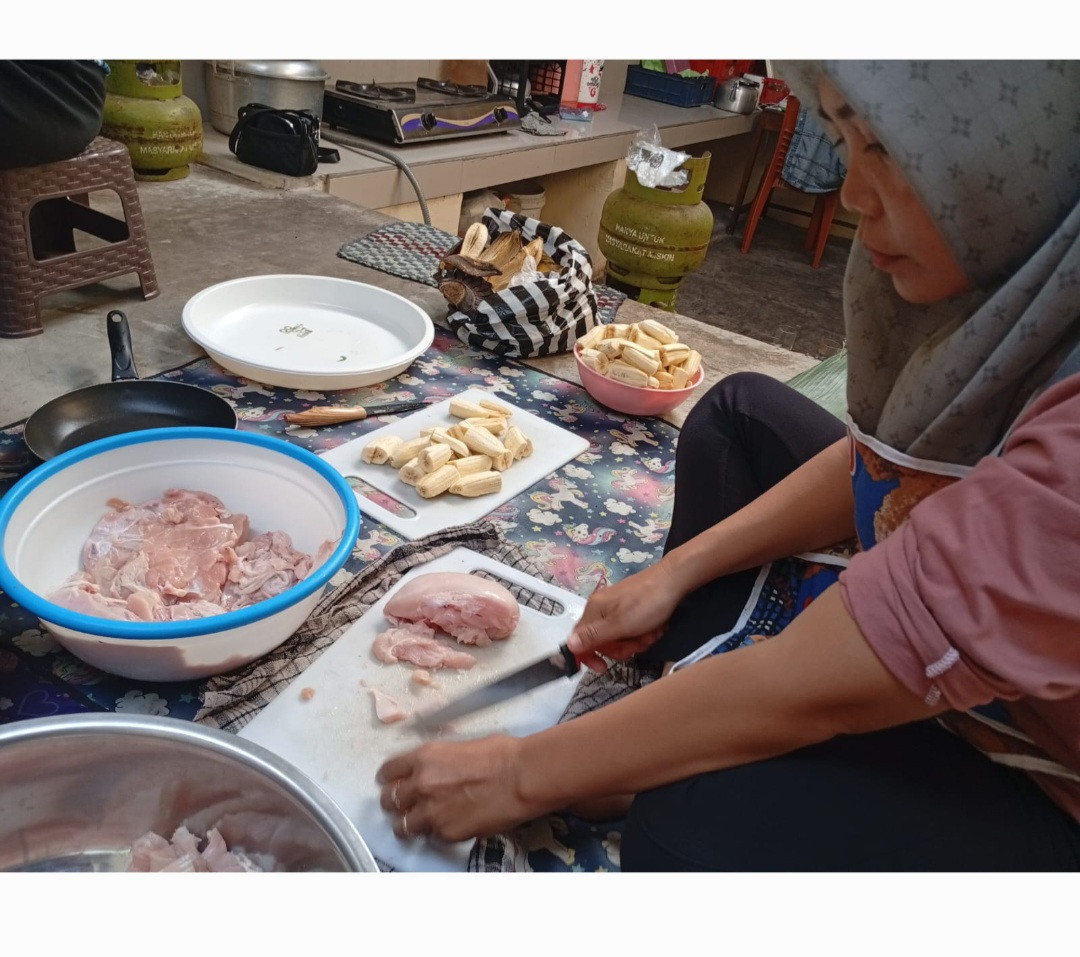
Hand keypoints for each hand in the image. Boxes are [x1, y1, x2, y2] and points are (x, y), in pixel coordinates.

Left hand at [376, 735, 546, 843]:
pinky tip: (445, 826)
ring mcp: (431, 813)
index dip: (388, 777)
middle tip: (403, 803)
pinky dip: (434, 833)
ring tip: (416, 822)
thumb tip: (437, 768)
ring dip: (407, 823)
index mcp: (424, 757)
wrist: (521, 778)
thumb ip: (439, 761)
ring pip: (402, 825)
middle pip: (389, 799)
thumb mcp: (461, 746)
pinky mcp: (446, 834)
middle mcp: (421, 785)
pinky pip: (430, 836)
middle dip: (394, 801)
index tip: (390, 781)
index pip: (389, 771)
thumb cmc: (501, 754)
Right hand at [567, 563, 682, 670]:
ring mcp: (617, 606)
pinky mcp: (631, 606)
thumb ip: (593, 637)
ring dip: (636, 640)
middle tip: (637, 645)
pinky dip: (643, 632)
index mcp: (594, 610)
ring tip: (651, 634)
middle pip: (602, 640)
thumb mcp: (620, 625)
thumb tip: (568, 646)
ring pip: (619, 636)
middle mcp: (601, 607)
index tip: (603, 668)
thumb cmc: (646, 604)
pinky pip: (631, 627)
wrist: (674, 580)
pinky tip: (655, 627)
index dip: (588, 656)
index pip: (579, 640)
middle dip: (621, 647)